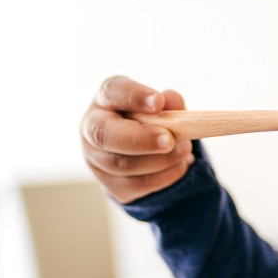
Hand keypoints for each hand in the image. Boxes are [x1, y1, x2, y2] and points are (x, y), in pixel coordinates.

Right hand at [81, 76, 194, 203]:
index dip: (134, 97)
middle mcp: (92, 127)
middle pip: (105, 135)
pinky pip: (136, 185)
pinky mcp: (109, 184)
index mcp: (105, 99)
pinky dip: (164, 177)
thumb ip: (169, 101)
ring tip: (184, 150)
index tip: (158, 102)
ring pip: (122, 165)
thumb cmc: (151, 118)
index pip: (112, 92)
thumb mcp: (162, 104)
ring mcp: (96, 159)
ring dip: (160, 160)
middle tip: (169, 140)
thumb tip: (172, 102)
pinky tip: (180, 166)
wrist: (142, 149)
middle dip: (140, 139)